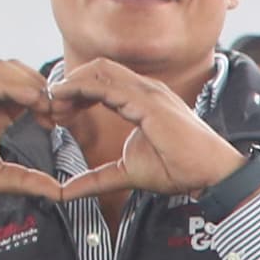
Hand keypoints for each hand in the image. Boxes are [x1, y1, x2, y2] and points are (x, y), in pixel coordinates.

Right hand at [0, 63, 65, 214]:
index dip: (46, 100)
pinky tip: (28, 100)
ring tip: (44, 103)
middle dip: (41, 85)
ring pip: (1, 69)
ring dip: (28, 81)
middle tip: (55, 110)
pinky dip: (9, 87)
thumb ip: (27, 181)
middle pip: (16, 71)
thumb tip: (61, 192)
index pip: (24, 90)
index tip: (59, 121)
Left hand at [40, 56, 250, 201]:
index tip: (58, 112)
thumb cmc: (180, 169)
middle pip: (97, 68)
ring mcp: (147, 91)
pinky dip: (79, 88)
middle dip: (69, 83)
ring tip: (53, 104)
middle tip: (50, 106)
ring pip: (98, 69)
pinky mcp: (147, 101)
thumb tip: (67, 191)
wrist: (210, 173)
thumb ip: (97, 178)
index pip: (103, 80)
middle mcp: (145, 88)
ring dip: (70, 84)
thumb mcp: (127, 173)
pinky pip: (105, 85)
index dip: (77, 91)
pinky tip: (63, 101)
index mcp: (143, 99)